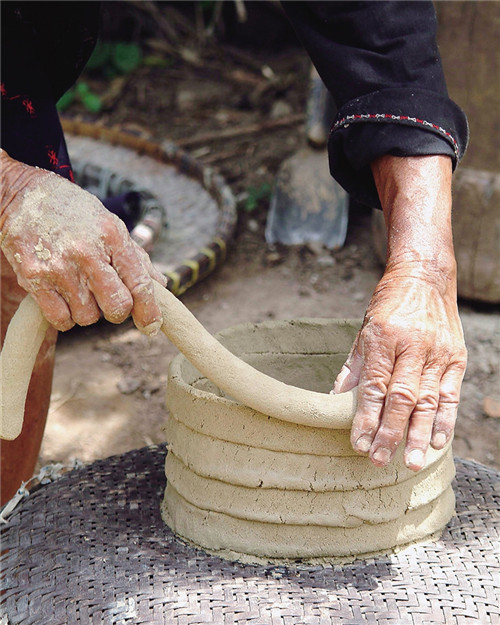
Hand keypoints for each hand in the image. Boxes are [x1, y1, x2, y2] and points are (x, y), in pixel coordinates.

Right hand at [0, 151, 166, 332]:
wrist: (21, 195)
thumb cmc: (74, 213)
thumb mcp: (110, 225)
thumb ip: (136, 258)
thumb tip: (161, 286)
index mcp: (112, 235)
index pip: (139, 284)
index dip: (149, 311)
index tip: (151, 326)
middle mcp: (86, 252)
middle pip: (116, 307)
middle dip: (117, 311)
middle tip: (108, 299)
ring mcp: (58, 266)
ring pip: (88, 317)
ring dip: (88, 311)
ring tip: (79, 288)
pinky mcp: (33, 278)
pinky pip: (60, 319)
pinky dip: (65, 317)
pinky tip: (63, 298)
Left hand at [333, 154, 466, 470]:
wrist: (425, 276)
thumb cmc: (389, 304)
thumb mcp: (363, 329)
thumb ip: (353, 367)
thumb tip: (336, 399)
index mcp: (383, 340)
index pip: (373, 387)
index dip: (365, 419)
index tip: (359, 444)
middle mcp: (412, 348)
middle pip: (401, 399)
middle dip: (390, 433)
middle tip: (381, 461)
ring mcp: (437, 353)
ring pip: (428, 401)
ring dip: (420, 434)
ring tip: (414, 461)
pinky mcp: (455, 357)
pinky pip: (451, 393)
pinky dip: (446, 419)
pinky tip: (440, 440)